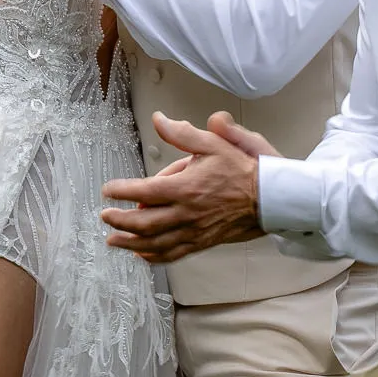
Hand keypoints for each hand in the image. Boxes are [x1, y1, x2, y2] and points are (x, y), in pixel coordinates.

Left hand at [99, 112, 266, 262]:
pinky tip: (142, 254)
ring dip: (131, 242)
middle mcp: (187, 213)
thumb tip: (159, 119)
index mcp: (186, 187)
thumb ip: (183, 133)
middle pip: (145, 223)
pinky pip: (174, 254)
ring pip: (156, 243)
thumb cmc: (243, 168)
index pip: (145, 191)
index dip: (122, 191)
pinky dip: (155, 256)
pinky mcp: (203, 242)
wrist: (271, 197)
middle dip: (120, 221)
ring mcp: (195, 231)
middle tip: (105, 216)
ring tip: (113, 240)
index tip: (108, 189)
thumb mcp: (214, 142)